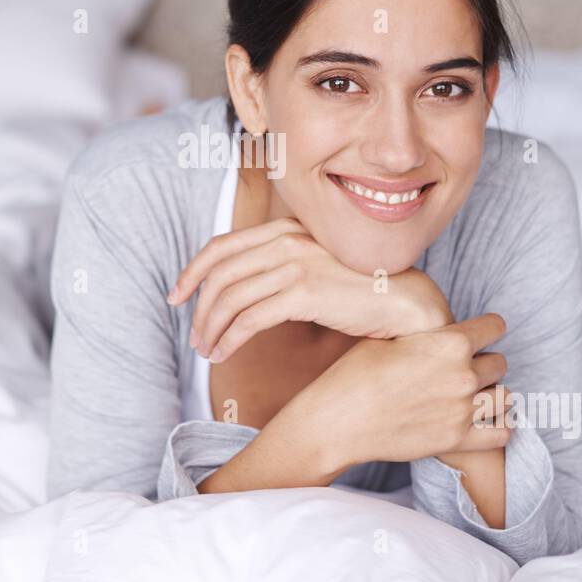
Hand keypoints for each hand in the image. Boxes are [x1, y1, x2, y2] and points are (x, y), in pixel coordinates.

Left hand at [166, 217, 453, 361]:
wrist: (404, 300)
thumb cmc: (361, 288)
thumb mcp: (316, 263)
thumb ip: (281, 264)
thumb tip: (240, 288)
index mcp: (285, 227)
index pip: (221, 246)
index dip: (191, 272)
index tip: (177, 295)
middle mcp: (287, 240)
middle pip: (220, 274)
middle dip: (198, 308)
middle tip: (193, 334)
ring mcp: (296, 264)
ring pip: (230, 299)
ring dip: (210, 328)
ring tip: (207, 350)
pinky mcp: (304, 294)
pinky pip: (249, 319)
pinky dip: (229, 339)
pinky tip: (224, 354)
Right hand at [289, 312, 514, 472]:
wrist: (338, 421)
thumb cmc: (355, 374)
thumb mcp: (389, 337)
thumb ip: (425, 333)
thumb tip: (436, 324)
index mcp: (449, 342)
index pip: (495, 327)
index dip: (487, 328)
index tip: (481, 333)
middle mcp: (463, 375)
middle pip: (499, 363)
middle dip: (484, 363)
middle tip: (464, 368)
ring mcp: (463, 410)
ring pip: (505, 397)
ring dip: (492, 393)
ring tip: (475, 395)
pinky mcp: (457, 440)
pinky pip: (502, 432)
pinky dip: (497, 426)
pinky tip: (482, 420)